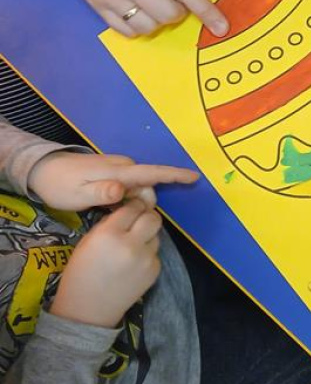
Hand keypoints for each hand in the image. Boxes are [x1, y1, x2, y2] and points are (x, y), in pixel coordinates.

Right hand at [8, 0, 227, 37]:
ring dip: (161, 20)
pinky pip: (126, 31)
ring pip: (148, 26)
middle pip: (168, 13)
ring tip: (155, 1)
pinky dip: (140, 26)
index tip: (221, 27)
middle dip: (181, 11)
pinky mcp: (95, 5)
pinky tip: (140, 9)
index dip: (206, 10)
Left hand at [27, 151, 197, 210]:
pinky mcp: (113, 172)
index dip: (174, 176)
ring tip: (111, 213)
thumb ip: (100, 193)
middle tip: (119, 217)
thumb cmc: (58, 185)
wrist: (42, 169)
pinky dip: (128, 197)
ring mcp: (118, 168)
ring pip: (139, 187)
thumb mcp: (76, 195)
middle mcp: (122, 167)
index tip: (195, 177)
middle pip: (147, 185)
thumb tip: (122, 190)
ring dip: (134, 201)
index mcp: (117, 172)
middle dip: (144, 202)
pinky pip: (130, 185)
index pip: (152, 173)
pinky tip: (112, 207)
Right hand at [50, 200, 162, 328]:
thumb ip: (108, 224)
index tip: (131, 208)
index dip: (133, 206)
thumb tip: (127, 209)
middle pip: (153, 218)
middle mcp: (132, 244)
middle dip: (146, 216)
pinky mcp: (155, 271)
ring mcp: (147, 258)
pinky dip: (148, 254)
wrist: (88, 310)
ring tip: (132, 246)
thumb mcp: (87, 242)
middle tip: (137, 222)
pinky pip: (156, 253)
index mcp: (109, 234)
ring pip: (157, 235)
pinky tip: (134, 263)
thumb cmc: (80, 274)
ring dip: (147, 236)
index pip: (133, 207)